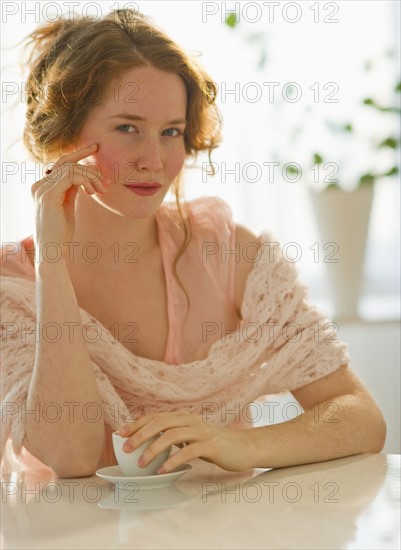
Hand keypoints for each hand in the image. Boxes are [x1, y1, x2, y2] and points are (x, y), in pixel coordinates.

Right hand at [31, 144, 109, 258]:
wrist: (53, 252)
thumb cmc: (61, 233)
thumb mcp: (67, 206)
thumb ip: (71, 190)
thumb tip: (83, 178)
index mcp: (43, 186)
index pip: (61, 163)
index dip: (78, 153)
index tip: (95, 148)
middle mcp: (39, 185)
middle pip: (66, 162)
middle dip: (89, 166)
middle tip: (105, 178)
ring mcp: (41, 189)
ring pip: (70, 168)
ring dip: (91, 176)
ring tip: (101, 190)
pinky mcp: (48, 195)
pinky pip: (69, 176)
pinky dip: (85, 180)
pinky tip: (92, 191)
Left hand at [117, 411, 254, 473]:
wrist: (243, 447)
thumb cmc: (214, 445)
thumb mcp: (191, 438)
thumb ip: (173, 437)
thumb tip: (148, 444)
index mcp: (183, 418)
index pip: (155, 417)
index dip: (137, 423)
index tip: (120, 433)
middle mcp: (190, 421)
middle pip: (160, 422)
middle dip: (140, 435)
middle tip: (126, 448)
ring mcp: (201, 431)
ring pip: (172, 435)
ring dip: (153, 449)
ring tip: (141, 463)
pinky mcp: (210, 444)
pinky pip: (188, 451)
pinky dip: (173, 460)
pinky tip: (162, 471)